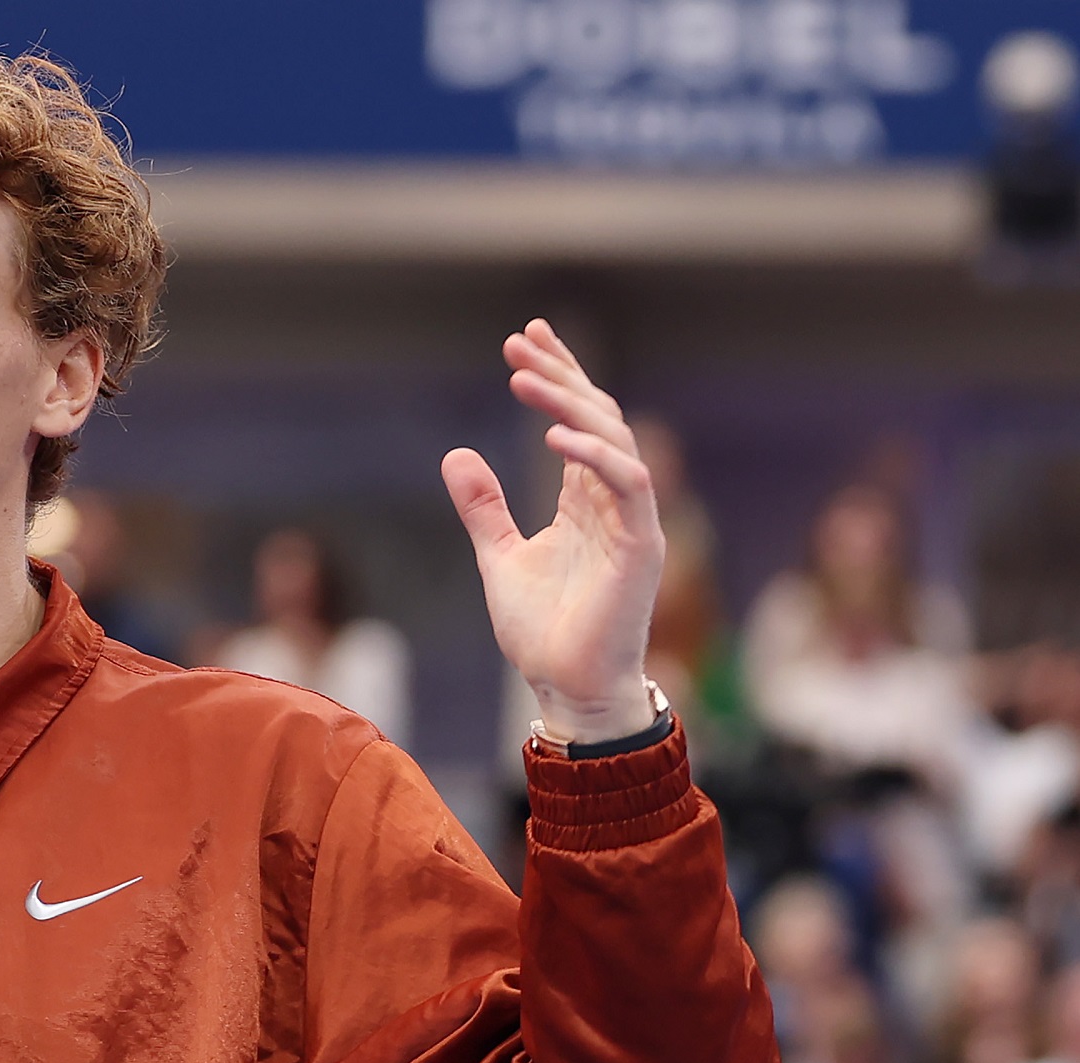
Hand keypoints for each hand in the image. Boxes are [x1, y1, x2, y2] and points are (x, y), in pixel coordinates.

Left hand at [442, 320, 664, 745]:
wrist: (568, 688)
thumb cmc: (544, 630)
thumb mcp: (499, 558)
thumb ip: (484, 509)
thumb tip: (456, 455)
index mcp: (586, 500)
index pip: (578, 421)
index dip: (557, 378)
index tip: (525, 339)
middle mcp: (614, 501)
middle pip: (597, 418)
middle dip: (560, 376)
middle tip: (520, 342)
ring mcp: (632, 522)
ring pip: (612, 440)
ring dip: (570, 404)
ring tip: (524, 379)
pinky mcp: (640, 548)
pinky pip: (627, 486)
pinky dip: (595, 456)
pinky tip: (554, 435)